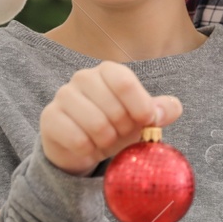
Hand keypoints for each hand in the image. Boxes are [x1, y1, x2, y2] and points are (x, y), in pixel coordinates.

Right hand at [40, 62, 180, 175]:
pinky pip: (77, 139)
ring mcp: (63, 96)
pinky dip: (89, 150)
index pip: (125, 82)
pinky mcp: (50, 117)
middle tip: (120, 135)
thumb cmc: (115, 126)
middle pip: (113, 107)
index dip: (140, 107)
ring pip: (96, 124)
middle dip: (123, 129)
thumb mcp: (140, 119)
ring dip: (107, 141)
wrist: (82, 146)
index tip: (146, 122)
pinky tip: (88, 148)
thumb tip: (172, 109)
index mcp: (108, 71)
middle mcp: (83, 77)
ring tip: (105, 142)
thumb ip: (159, 112)